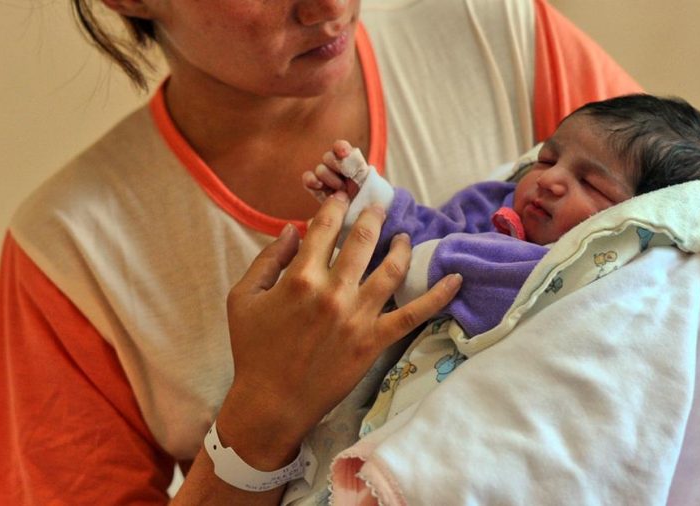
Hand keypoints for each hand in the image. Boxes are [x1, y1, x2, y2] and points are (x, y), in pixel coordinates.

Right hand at [216, 192, 461, 467]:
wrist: (272, 402)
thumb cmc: (254, 350)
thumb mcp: (244, 298)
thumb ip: (267, 259)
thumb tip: (291, 228)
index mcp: (300, 277)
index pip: (325, 228)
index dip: (337, 205)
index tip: (344, 195)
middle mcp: (333, 292)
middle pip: (362, 240)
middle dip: (373, 216)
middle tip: (379, 206)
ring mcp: (358, 316)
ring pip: (391, 270)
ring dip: (401, 246)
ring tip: (404, 236)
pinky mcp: (375, 340)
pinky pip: (413, 314)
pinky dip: (438, 296)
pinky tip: (456, 278)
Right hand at [302, 140, 368, 200]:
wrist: (360, 213)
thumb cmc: (368, 198)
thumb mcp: (370, 185)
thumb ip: (365, 174)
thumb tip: (365, 165)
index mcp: (350, 161)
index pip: (341, 147)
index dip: (341, 147)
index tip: (344, 153)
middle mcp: (336, 166)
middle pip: (329, 157)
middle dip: (336, 167)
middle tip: (345, 183)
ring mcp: (325, 177)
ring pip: (320, 169)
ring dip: (328, 178)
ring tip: (339, 190)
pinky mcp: (316, 188)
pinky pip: (308, 178)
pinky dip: (311, 180)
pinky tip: (318, 185)